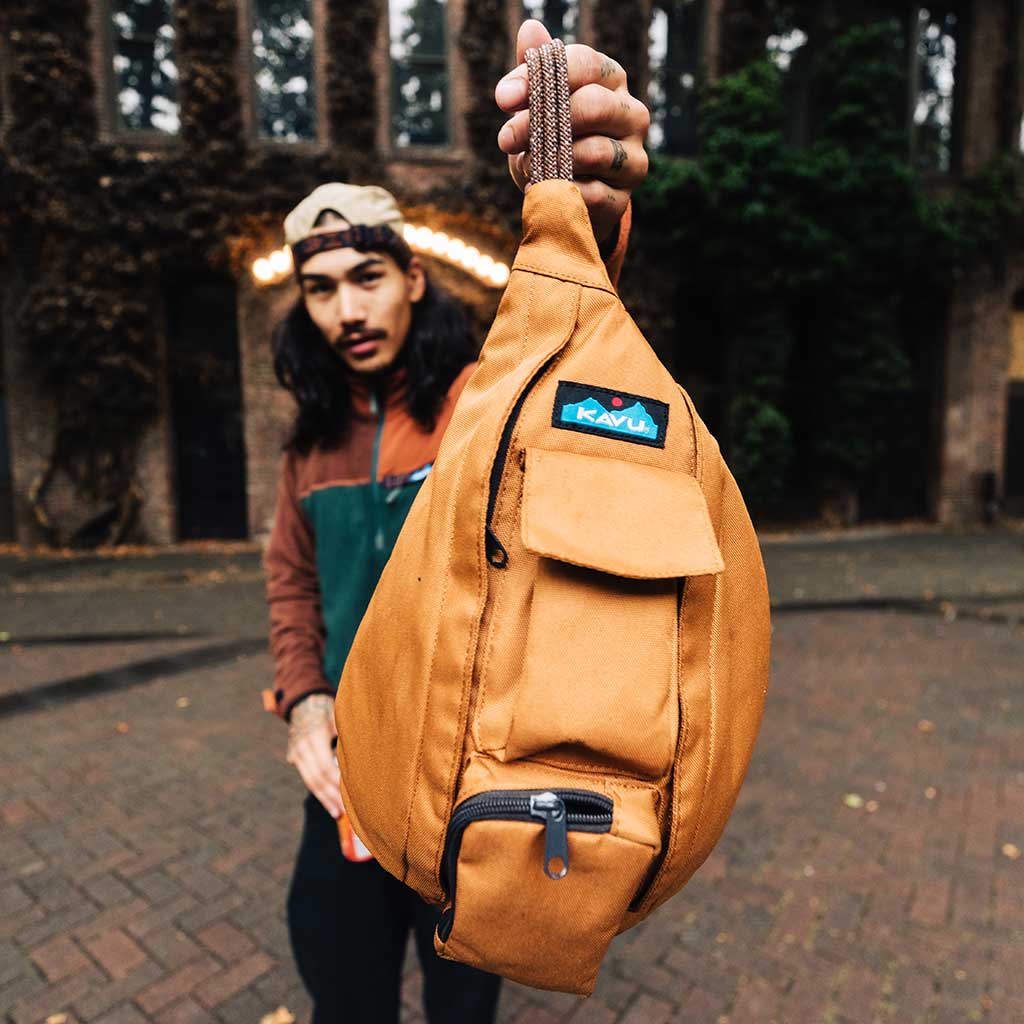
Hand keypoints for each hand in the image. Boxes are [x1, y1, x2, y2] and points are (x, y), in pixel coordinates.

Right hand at [286, 694, 344, 818]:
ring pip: (311, 781)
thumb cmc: (329, 709)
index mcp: (314, 736)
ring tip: (339, 814)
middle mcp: (302, 747)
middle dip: (332, 795)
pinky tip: (330, 804)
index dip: (337, 781)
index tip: (352, 792)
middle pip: (317, 777)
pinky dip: (319, 793)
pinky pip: (308, 779)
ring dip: (325, 799)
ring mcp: (296, 754)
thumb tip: (368, 752)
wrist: (304, 702)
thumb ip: (348, 735)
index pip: (325, 765)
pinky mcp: (296, 759)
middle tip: (347, 811)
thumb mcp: (339, 716)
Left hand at [495, 20, 649, 242]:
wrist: (567, 195)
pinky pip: (591, 193)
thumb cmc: (554, 139)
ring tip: (527, 165)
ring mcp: (633, 157)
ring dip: (550, 161)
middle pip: (591, 106)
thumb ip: (537, 70)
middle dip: (540, 123)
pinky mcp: (624, 197)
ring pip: (593, 151)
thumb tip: (530, 29)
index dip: (540, 77)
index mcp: (611, 80)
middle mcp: (631, 114)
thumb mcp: (540, 104)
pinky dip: (560, 192)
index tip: (503, 98)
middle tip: (506, 138)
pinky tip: (541, 190)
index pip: (583, 64)